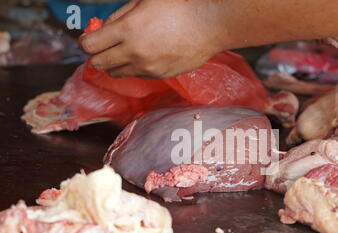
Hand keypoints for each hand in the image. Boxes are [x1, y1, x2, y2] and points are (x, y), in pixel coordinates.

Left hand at [79, 0, 221, 78]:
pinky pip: (136, 75)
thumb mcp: (144, 1)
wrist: (206, 27)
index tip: (90, 38)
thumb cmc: (177, 8)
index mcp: (127, 30)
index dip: (85, 41)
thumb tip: (103, 28)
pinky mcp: (158, 75)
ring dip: (115, 63)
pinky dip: (134, 68)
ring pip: (116, 73)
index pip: (90, 45)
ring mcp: (146, 67)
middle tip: (105, 47)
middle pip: (99, 63)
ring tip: (126, 52)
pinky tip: (146, 56)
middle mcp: (133, 52)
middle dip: (97, 55)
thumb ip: (119, 15)